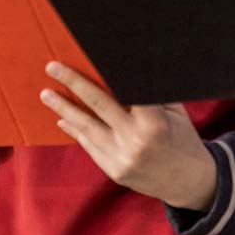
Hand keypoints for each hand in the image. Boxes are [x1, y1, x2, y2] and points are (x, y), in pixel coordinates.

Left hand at [40, 62, 216, 209]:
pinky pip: (90, 146)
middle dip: (73, 83)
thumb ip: (153, 92)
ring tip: (47, 94)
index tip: (88, 53)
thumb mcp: (176, 110)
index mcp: (154, 120)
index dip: (105, 70)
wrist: (188, 182)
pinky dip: (76, 130)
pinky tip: (64, 119)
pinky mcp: (114, 171)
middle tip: (52, 67)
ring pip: (86, 127)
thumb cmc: (183, 137)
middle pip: (98, 104)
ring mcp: (121, 157)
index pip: (124, 88)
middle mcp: (135, 139)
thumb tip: (130, 66)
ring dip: (64, 109)